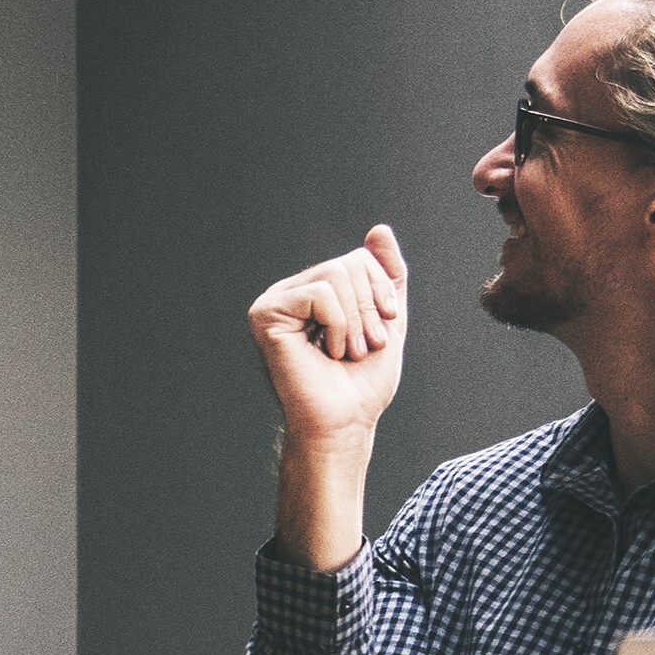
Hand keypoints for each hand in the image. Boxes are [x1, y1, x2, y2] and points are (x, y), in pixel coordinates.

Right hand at [248, 225, 407, 454]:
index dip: (381, 294)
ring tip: (343, 354)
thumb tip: (380, 229)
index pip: (360, 258)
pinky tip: (325, 352)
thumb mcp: (387, 321)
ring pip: (337, 273)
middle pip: (350, 262)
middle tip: (359, 350)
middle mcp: (293, 292)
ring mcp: (276, 301)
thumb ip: (387, 276)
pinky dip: (337, 325)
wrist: (345, 424)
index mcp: (317, 292)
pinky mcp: (267, 314)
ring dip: (355, 322)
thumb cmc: (361, 385)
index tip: (378, 337)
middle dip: (369, 309)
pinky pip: (321, 292)